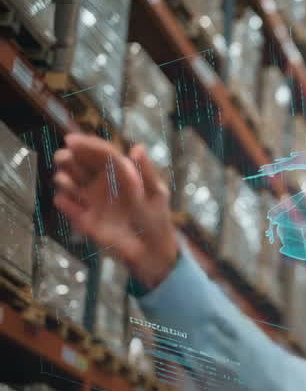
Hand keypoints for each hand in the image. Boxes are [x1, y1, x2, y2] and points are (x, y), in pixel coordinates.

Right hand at [52, 133, 178, 288]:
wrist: (152, 250)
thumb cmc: (156, 217)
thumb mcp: (156, 193)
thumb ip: (146, 171)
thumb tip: (136, 148)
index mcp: (119, 172)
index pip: (100, 153)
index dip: (86, 144)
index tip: (71, 141)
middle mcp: (102, 183)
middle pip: (79, 164)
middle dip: (68, 158)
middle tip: (64, 158)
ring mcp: (92, 200)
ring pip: (69, 183)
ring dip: (64, 179)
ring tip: (66, 181)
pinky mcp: (85, 219)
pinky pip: (68, 207)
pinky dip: (64, 202)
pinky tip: (65, 201)